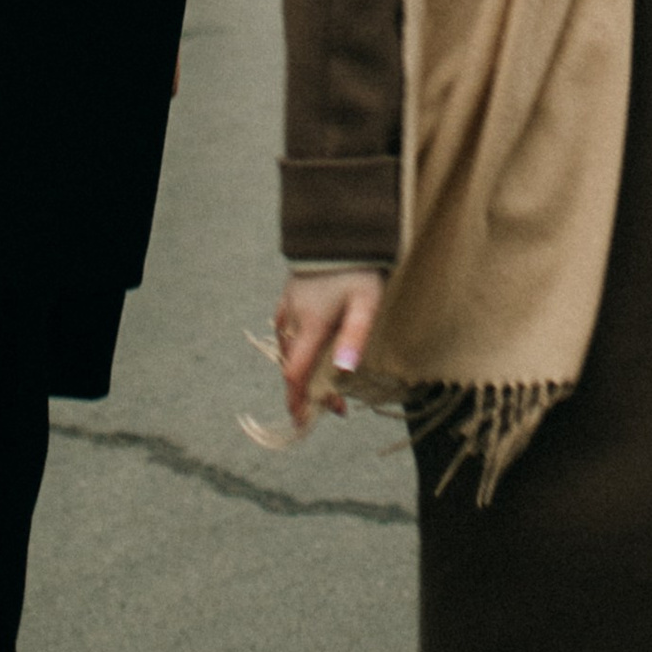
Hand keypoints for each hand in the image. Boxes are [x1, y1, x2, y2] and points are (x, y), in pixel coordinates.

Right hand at [275, 267, 385, 428]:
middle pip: (292, 367)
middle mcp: (292, 319)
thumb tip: (343, 371)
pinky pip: (286, 332)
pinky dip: (296, 351)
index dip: (298, 400)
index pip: (295, 374)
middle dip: (309, 391)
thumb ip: (354, 337)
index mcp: (309, 325)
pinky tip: (311, 352)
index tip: (304, 422)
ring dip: (303, 371)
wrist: (338, 230)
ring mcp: (288, 306)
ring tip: (328, 383)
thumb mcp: (365, 304)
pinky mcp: (289, 296)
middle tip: (336, 405)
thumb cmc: (357, 269)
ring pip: (288, 351)